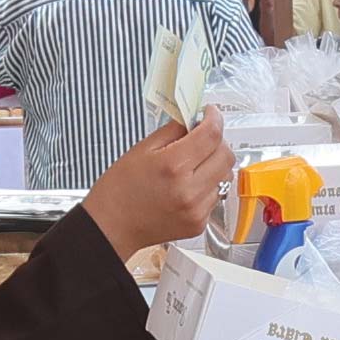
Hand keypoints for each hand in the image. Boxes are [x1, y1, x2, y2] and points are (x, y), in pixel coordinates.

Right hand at [81, 118, 228, 258]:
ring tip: (192, 166)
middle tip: (202, 138)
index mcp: (173, 166)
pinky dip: (208, 186)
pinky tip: (187, 187)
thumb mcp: (141, 150)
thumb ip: (173, 131)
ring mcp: (197, 210)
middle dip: (218, 141)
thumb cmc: (120, 189)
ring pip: (225, 176)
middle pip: (227, 155)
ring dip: (214, 165)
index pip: (212, 135)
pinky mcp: (200, 224)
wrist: (112, 227)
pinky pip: (216, 196)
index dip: (214, 118)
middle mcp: (190, 190)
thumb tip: (193, 118)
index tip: (210, 113)